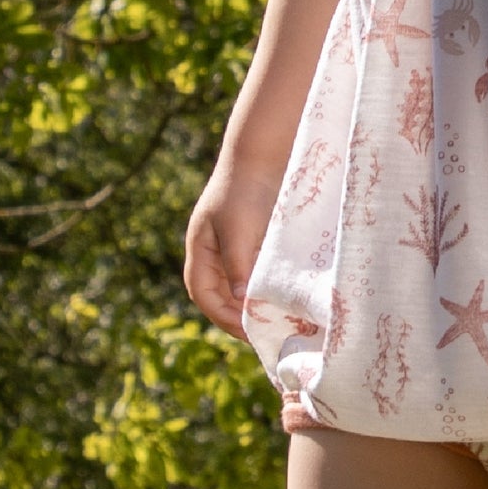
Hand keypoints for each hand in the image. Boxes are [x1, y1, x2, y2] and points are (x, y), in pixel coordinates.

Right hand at [184, 163, 282, 337]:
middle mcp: (214, 253)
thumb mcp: (239, 228)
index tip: (249, 331)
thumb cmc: (246, 189)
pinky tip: (286, 299)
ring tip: (279, 322)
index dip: (222, 316)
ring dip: (254, 306)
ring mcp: (234, 249)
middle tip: (268, 334)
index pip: (203, 294)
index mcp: (200, 250)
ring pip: (239, 288)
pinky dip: (267, 290)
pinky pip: (257, 276)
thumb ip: (238, 264)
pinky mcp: (255, 244)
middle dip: (238, 318)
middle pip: (220, 296)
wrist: (265, 154)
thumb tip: (240, 300)